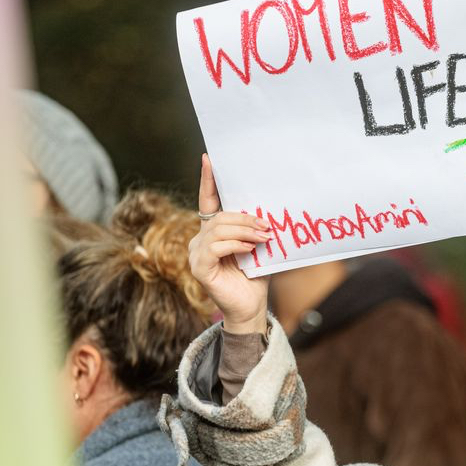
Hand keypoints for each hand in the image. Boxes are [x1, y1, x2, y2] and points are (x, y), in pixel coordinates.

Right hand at [187, 154, 270, 334]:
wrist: (251, 306)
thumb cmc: (255, 275)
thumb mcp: (258, 246)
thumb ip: (256, 228)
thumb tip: (269, 209)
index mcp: (213, 232)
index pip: (208, 201)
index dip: (208, 180)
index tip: (209, 159)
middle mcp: (200, 240)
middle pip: (219, 216)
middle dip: (245, 217)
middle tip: (267, 225)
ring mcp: (196, 254)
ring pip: (218, 229)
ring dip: (244, 230)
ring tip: (263, 237)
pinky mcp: (199, 268)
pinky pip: (216, 247)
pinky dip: (236, 244)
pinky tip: (250, 248)